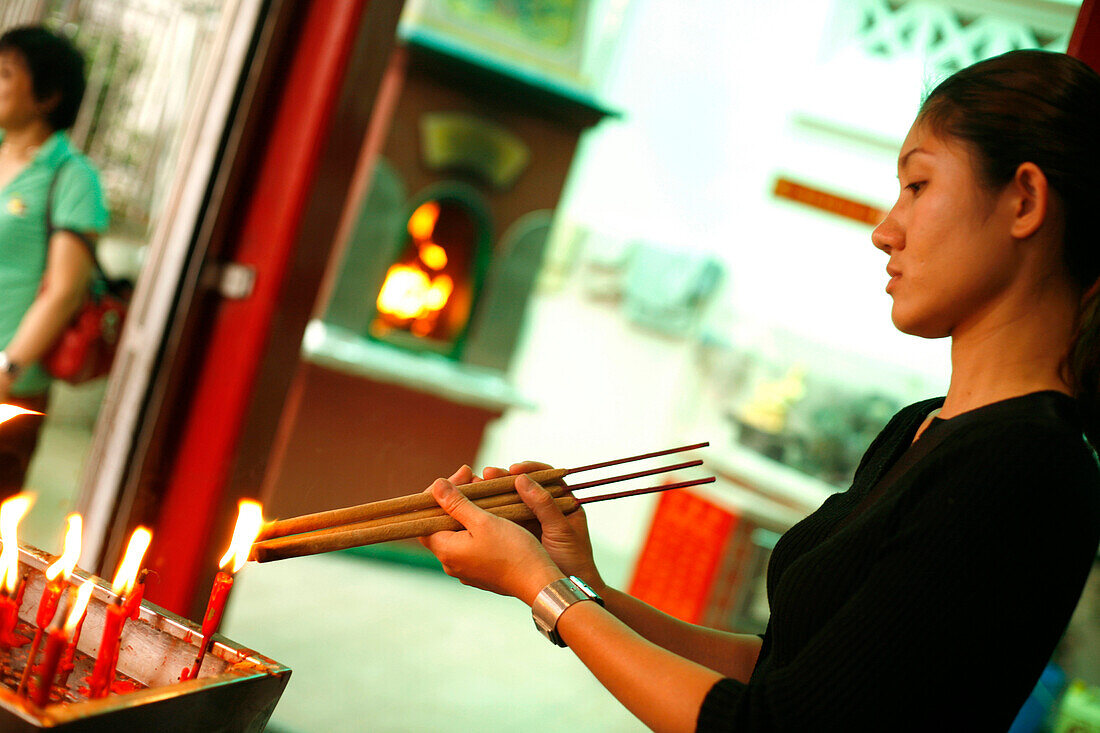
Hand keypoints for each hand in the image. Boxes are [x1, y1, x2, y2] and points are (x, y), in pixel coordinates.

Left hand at [420, 466, 563, 604]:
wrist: (538, 583)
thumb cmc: (513, 551)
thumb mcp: (484, 521)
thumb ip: (457, 504)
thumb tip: (437, 487)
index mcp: (446, 550)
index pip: (424, 518)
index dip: (436, 494)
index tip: (461, 476)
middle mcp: (450, 563)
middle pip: (441, 524)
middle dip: (454, 499)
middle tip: (473, 480)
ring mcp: (465, 569)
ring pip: (457, 533)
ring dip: (466, 511)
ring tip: (484, 494)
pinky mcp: (480, 571)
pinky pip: (469, 543)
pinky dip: (475, 526)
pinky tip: (491, 515)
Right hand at [485, 462, 606, 594]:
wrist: (565, 589)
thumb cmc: (573, 560)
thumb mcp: (560, 530)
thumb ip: (544, 504)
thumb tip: (522, 479)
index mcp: (563, 501)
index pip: (546, 476)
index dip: (529, 469)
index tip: (514, 469)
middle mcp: (545, 508)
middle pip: (523, 486)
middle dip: (504, 479)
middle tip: (487, 474)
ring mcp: (530, 521)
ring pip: (510, 501)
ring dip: (493, 494)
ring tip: (476, 486)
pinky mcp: (517, 534)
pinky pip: (503, 519)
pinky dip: (490, 512)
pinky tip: (476, 508)